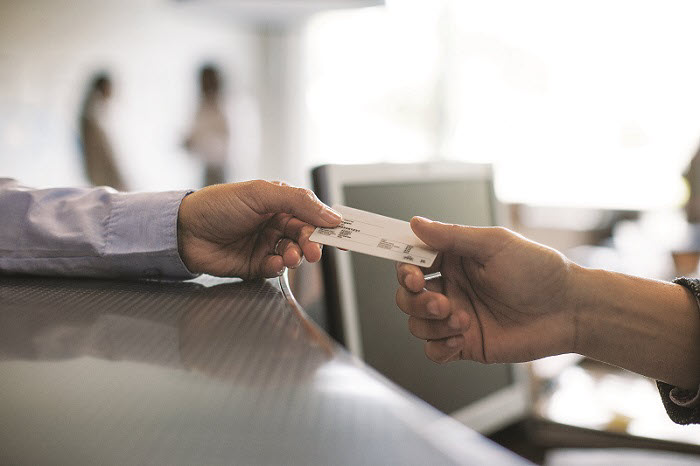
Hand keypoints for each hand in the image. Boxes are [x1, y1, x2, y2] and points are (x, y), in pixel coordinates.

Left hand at [177, 180, 340, 278]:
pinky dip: (279, 267)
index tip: (344, 233)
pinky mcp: (255, 265)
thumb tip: (331, 215)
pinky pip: (276, 269)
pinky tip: (272, 263)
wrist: (183, 231)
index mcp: (279, 202)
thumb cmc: (217, 205)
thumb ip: (299, 202)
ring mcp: (265, 244)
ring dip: (296, 256)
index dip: (328, 222)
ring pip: (294, 253)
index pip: (311, 212)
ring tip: (290, 256)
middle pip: (306, 235)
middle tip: (314, 250)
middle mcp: (274, 223)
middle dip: (313, 243)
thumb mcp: (260, 193)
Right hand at [395, 217, 576, 363]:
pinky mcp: (466, 344)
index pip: (412, 262)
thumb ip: (452, 237)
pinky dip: (440, 346)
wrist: (569, 310)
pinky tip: (461, 338)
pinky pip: (434, 351)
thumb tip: (417, 223)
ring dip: (432, 324)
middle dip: (416, 301)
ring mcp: (456, 317)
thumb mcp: (494, 244)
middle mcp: (452, 287)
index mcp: (454, 260)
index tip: (413, 274)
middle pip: (407, 296)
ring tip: (463, 320)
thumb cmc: (539, 271)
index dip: (405, 269)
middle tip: (441, 302)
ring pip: (416, 324)